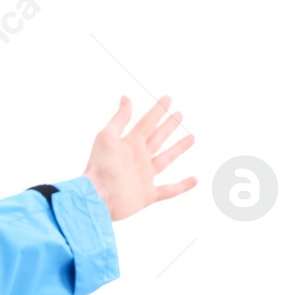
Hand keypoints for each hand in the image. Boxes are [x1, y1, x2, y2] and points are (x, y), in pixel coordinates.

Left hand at [82, 94, 195, 220]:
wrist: (98, 196)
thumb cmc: (99, 166)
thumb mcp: (107, 136)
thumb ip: (119, 118)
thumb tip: (126, 98)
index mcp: (128, 144)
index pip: (146, 123)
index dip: (157, 110)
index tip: (168, 98)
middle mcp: (137, 158)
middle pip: (157, 138)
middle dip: (168, 126)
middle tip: (180, 114)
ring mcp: (143, 176)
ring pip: (165, 159)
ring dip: (178, 149)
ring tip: (191, 138)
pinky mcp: (147, 195)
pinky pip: (169, 190)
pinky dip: (182, 186)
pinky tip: (195, 180)